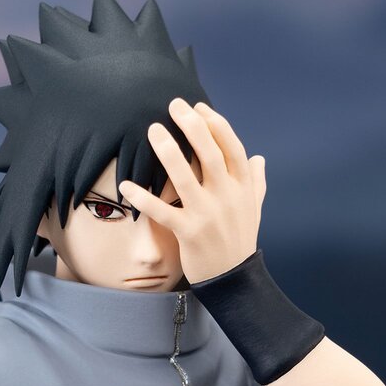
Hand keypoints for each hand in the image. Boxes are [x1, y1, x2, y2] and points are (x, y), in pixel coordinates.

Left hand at [118, 98, 266, 283]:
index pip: (232, 147)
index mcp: (242, 188)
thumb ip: (255, 182)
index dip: (215, 124)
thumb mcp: (254, 209)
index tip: (198, 107)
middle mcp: (226, 197)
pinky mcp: (189, 233)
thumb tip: (258, 159)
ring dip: (167, 151)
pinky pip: (162, 212)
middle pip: (210, 154)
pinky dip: (143, 199)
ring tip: (153, 130)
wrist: (234, 280)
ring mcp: (207, 215)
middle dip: (192, 126)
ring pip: (186, 177)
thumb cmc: (240, 241)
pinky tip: (126, 186)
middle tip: (174, 105)